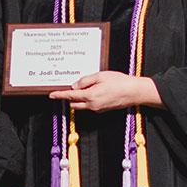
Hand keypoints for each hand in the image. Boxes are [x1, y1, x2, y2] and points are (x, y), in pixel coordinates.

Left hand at [47, 71, 161, 111]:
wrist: (134, 92)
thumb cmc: (120, 82)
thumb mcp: (100, 76)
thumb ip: (85, 81)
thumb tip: (75, 85)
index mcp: (90, 96)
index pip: (70, 96)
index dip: (60, 95)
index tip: (51, 95)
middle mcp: (92, 105)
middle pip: (74, 103)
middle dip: (71, 97)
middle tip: (74, 87)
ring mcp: (97, 109)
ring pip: (82, 106)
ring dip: (80, 99)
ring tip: (88, 87)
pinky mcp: (102, 110)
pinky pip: (90, 106)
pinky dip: (88, 100)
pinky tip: (96, 91)